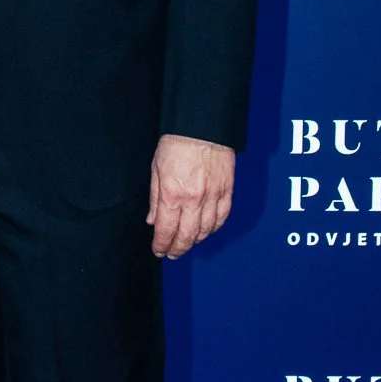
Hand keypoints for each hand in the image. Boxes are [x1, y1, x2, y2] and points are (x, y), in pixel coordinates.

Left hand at [147, 134, 234, 259]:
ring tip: (187, 243)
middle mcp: (194, 200)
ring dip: (195, 240)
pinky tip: (206, 231)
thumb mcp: (156, 170)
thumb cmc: (176, 144)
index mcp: (172, 195)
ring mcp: (213, 197)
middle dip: (178, 248)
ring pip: (206, 230)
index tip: (159, 251)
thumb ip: (155, 199)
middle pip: (187, 236)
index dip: (162, 245)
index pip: (167, 230)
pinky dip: (214, 228)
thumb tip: (153, 221)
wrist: (203, 128)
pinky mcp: (227, 191)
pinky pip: (222, 217)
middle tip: (172, 253)